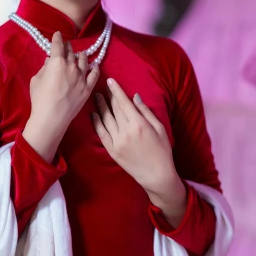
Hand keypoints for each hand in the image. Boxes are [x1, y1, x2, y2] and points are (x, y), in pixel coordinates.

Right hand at [23, 31, 99, 161]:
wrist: (51, 117)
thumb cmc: (40, 99)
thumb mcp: (36, 80)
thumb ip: (44, 68)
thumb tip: (49, 61)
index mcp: (57, 62)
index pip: (57, 45)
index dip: (57, 38)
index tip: (57, 35)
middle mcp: (71, 66)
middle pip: (71, 52)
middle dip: (68, 47)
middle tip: (66, 45)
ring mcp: (81, 77)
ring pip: (84, 60)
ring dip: (81, 55)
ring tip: (80, 53)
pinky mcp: (88, 88)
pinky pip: (94, 75)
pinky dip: (95, 68)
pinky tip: (95, 66)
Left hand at [91, 78, 178, 195]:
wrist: (156, 175)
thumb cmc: (162, 150)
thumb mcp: (159, 128)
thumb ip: (146, 112)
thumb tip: (135, 97)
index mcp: (139, 124)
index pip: (124, 103)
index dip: (116, 91)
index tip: (110, 81)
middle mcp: (126, 132)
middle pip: (114, 110)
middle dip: (108, 97)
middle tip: (102, 87)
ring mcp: (117, 142)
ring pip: (106, 119)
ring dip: (100, 106)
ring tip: (96, 97)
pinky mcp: (112, 151)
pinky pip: (102, 134)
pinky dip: (96, 123)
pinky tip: (93, 114)